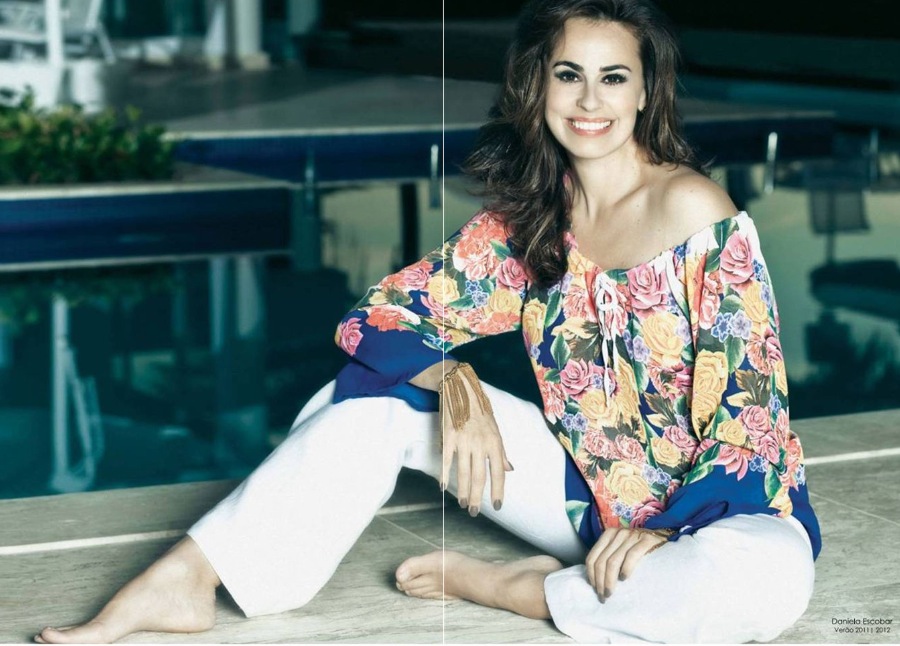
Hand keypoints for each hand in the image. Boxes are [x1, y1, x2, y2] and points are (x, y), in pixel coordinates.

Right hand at [440, 377, 512, 516]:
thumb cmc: (480, 409)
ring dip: (462, 491)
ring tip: (462, 504)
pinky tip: (444, 487)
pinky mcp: (448, 437)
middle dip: (477, 498)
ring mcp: (464, 441)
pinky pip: (447, 461)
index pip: (498, 473)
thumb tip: (509, 469)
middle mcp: (481, 444)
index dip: (498, 491)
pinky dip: (445, 475)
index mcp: (495, 442)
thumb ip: (501, 452)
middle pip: (479, 477)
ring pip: (463, 473)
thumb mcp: (496, 429)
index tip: (497, 505)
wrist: (460, 388)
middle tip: (474, 512)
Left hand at [585, 527, 666, 601]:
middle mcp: (618, 533)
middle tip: (603, 596)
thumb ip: (609, 557)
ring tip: (610, 593)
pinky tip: (624, 579)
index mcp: (609, 535)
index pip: (592, 557)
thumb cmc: (641, 549)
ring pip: (613, 561)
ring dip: (609, 581)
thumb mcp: (621, 548)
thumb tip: (595, 580)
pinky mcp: (646, 540)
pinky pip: (631, 556)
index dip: (591, 575)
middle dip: (600, 581)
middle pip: (602, 561)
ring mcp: (632, 536)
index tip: (593, 588)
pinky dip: (626, 569)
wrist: (664, 538)